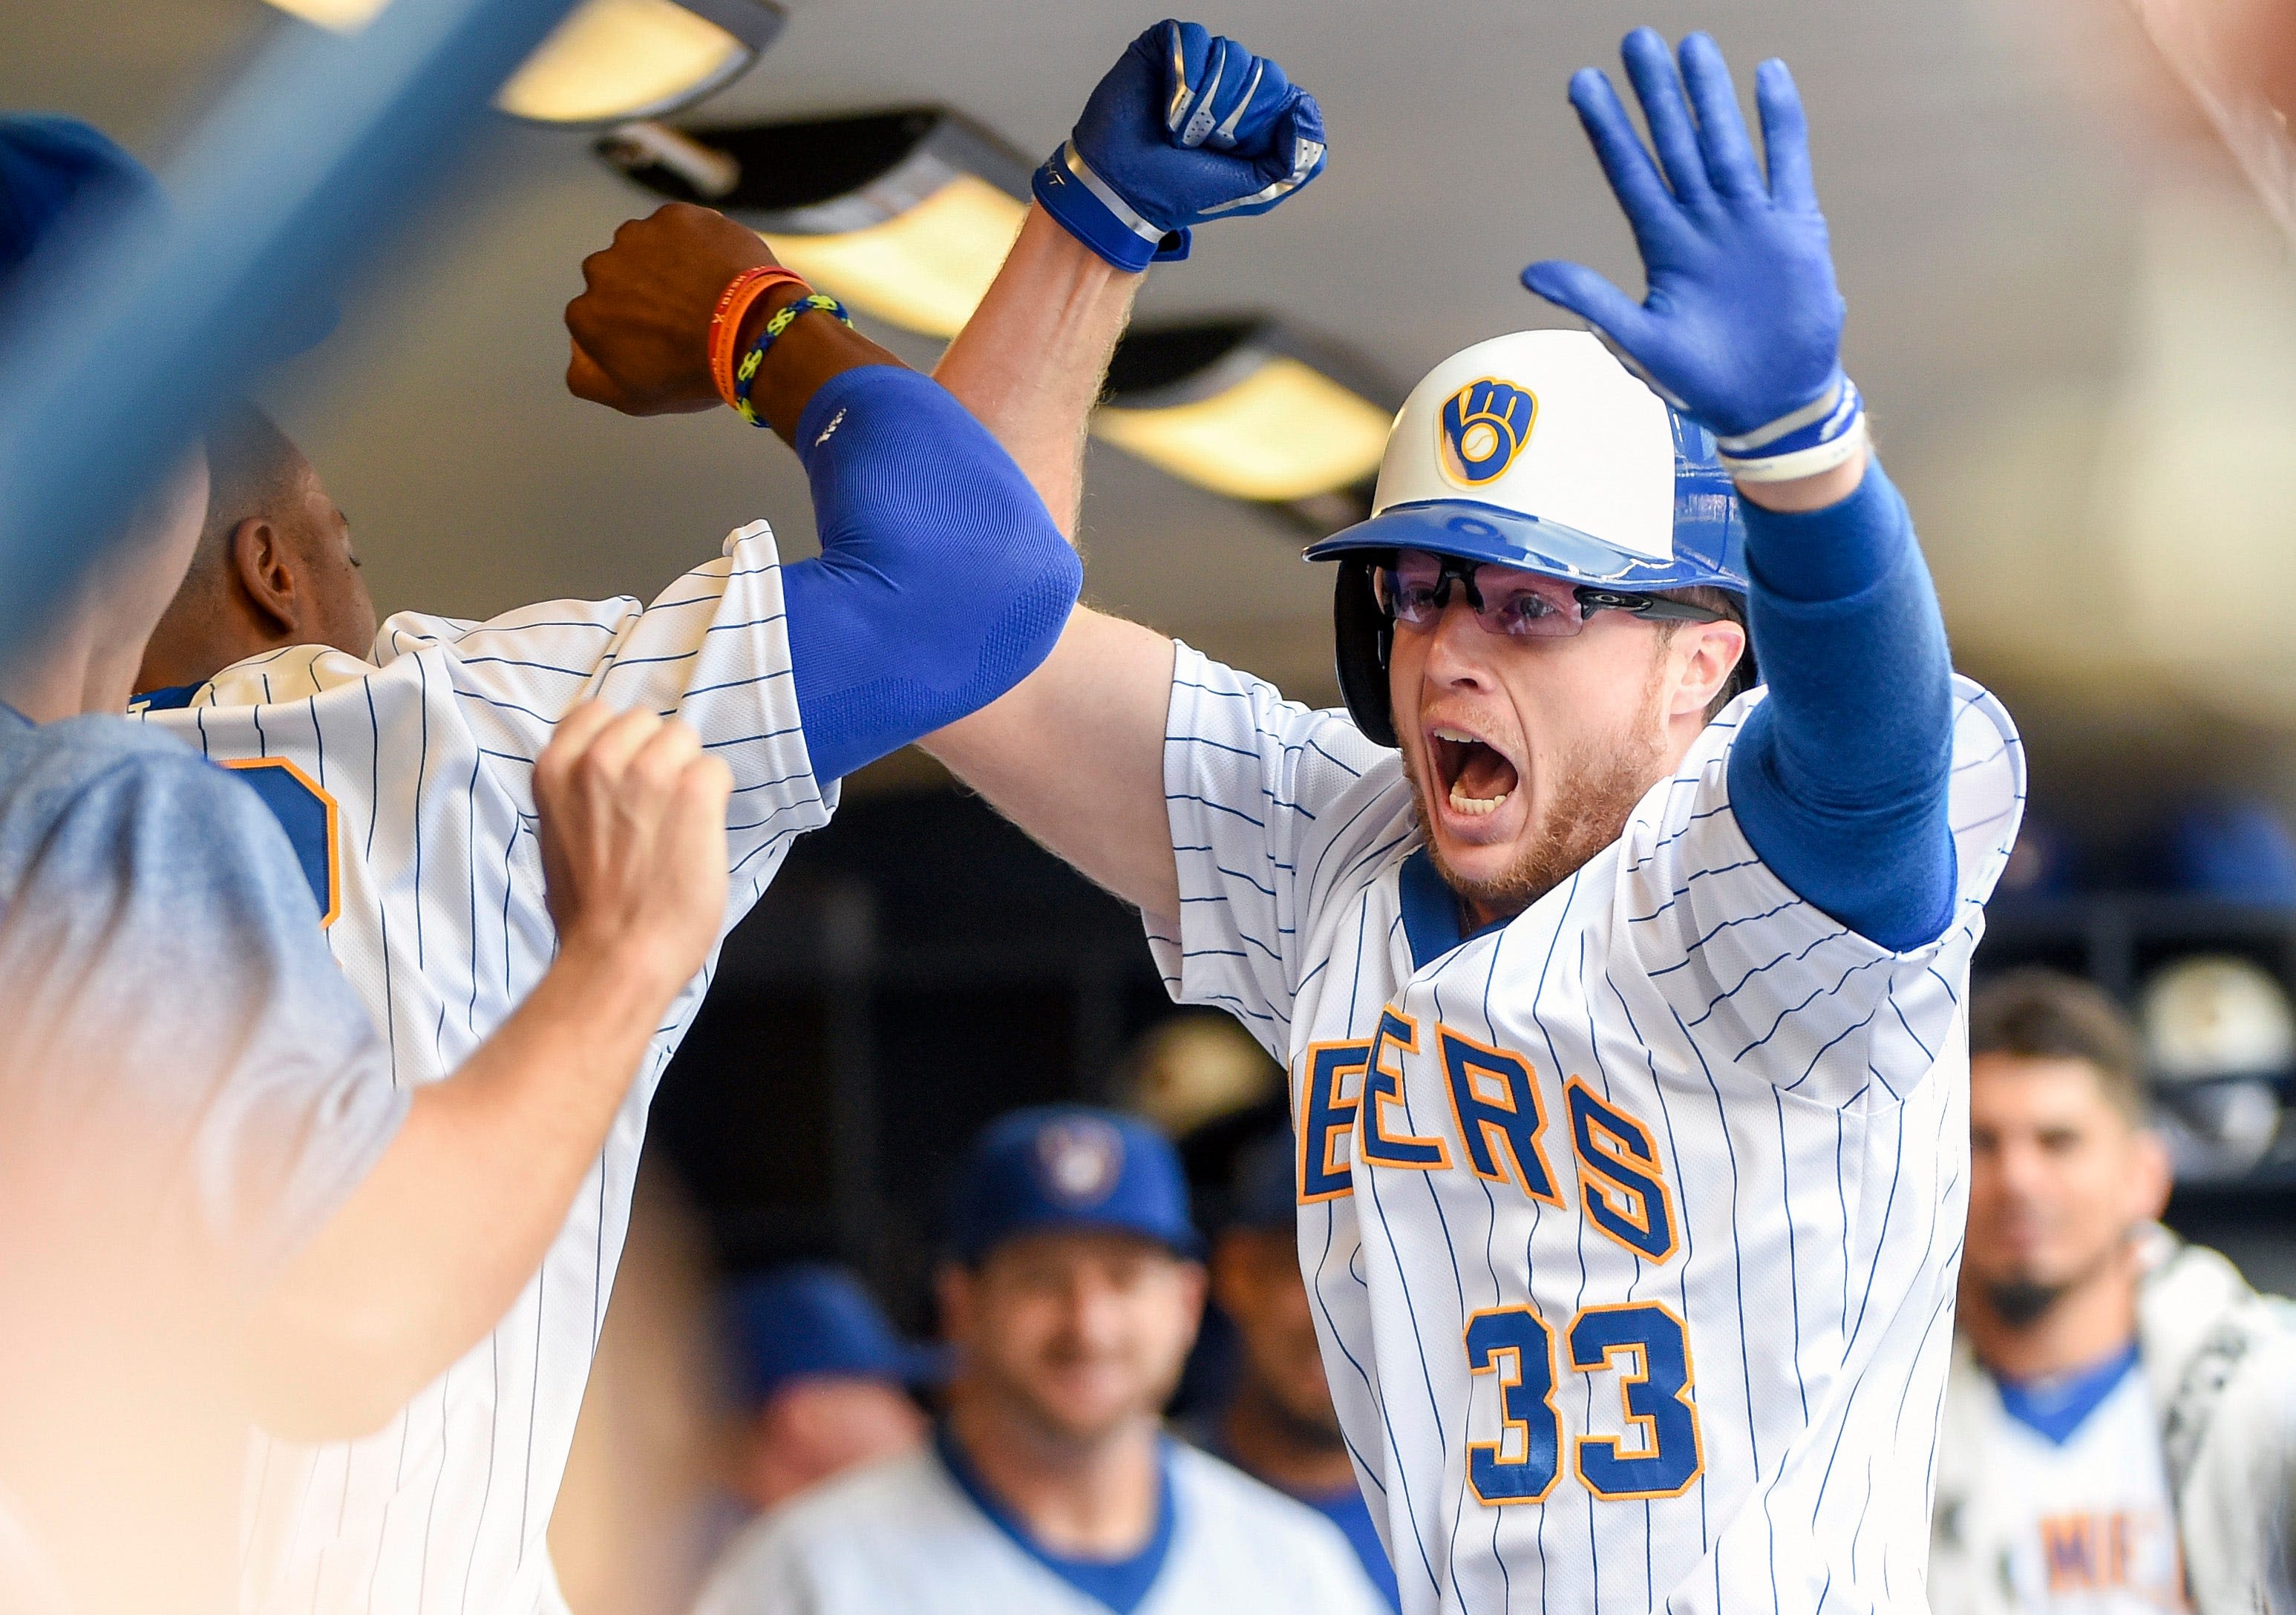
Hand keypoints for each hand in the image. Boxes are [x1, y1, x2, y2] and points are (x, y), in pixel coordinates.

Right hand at [532, 702, 731, 993]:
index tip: (626, 777)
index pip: (597, 713)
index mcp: (554, 769)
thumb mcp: (557, 836)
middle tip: (655, 813)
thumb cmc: (589, 913)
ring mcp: (647, 773)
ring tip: (676, 827)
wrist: (617, 956)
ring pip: (685, 740)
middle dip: (657, 758)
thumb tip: (608, 777)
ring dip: (688, 776)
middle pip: (648, 723)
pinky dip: (716, 799)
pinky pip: (717, 770)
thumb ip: (578, 794)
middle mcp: (597, 761)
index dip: (621, 744)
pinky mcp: (693, 792)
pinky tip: (700, 835)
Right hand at [565, 202, 773, 415]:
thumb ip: (587, 377)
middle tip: (685, 314)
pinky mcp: (675, 216)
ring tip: (704, 292)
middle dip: (644, 292)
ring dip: (667, 265)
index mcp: (585, 313)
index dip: (632, 328)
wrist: (752, 333)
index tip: (661, 338)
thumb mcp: (632, 397)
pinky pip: (682, 229)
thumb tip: (577, 351)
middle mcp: (600, 268)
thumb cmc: (694, 373)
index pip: (600, 317)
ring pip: (646, 249)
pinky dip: (696, 245)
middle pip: (619, 278)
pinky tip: (717, 269)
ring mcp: (637, 237)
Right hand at [1034, 19, 1327, 270]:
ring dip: (1206, 99)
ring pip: (1229, 51)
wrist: (1121, 189)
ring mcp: (1197, 65)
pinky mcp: (1164, 49)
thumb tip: (1306, 113)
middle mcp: (1228, 87)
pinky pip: (1193, 37)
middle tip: (1204, 142)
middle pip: (1261, 70)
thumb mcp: (1252, 191)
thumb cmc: (1178, 192)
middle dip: (1235, 111)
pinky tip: (1169, 105)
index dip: (1266, 116)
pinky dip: (1186, 71)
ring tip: (1179, 130)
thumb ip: (1292, 163)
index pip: (1285, 92)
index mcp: (1253, 117)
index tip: (1237, 146)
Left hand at [1520, 31, 1848, 448]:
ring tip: (1693, 44)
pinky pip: (1787, 163)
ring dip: (1709, 96)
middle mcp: (1701, 223)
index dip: (1607, 128)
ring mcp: (1748, 221)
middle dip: (1656, 93)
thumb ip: (1591, 300)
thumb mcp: (1638, 343)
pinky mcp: (1794, 228)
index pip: (1629, 172)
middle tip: (1637, 39)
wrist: (1769, 402)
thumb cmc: (1700, 380)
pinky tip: (1768, 76)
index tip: (1583, 83)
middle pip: (1674, 143)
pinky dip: (1780, 122)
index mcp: (1662, 246)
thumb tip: (1528, 273)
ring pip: (1725, 142)